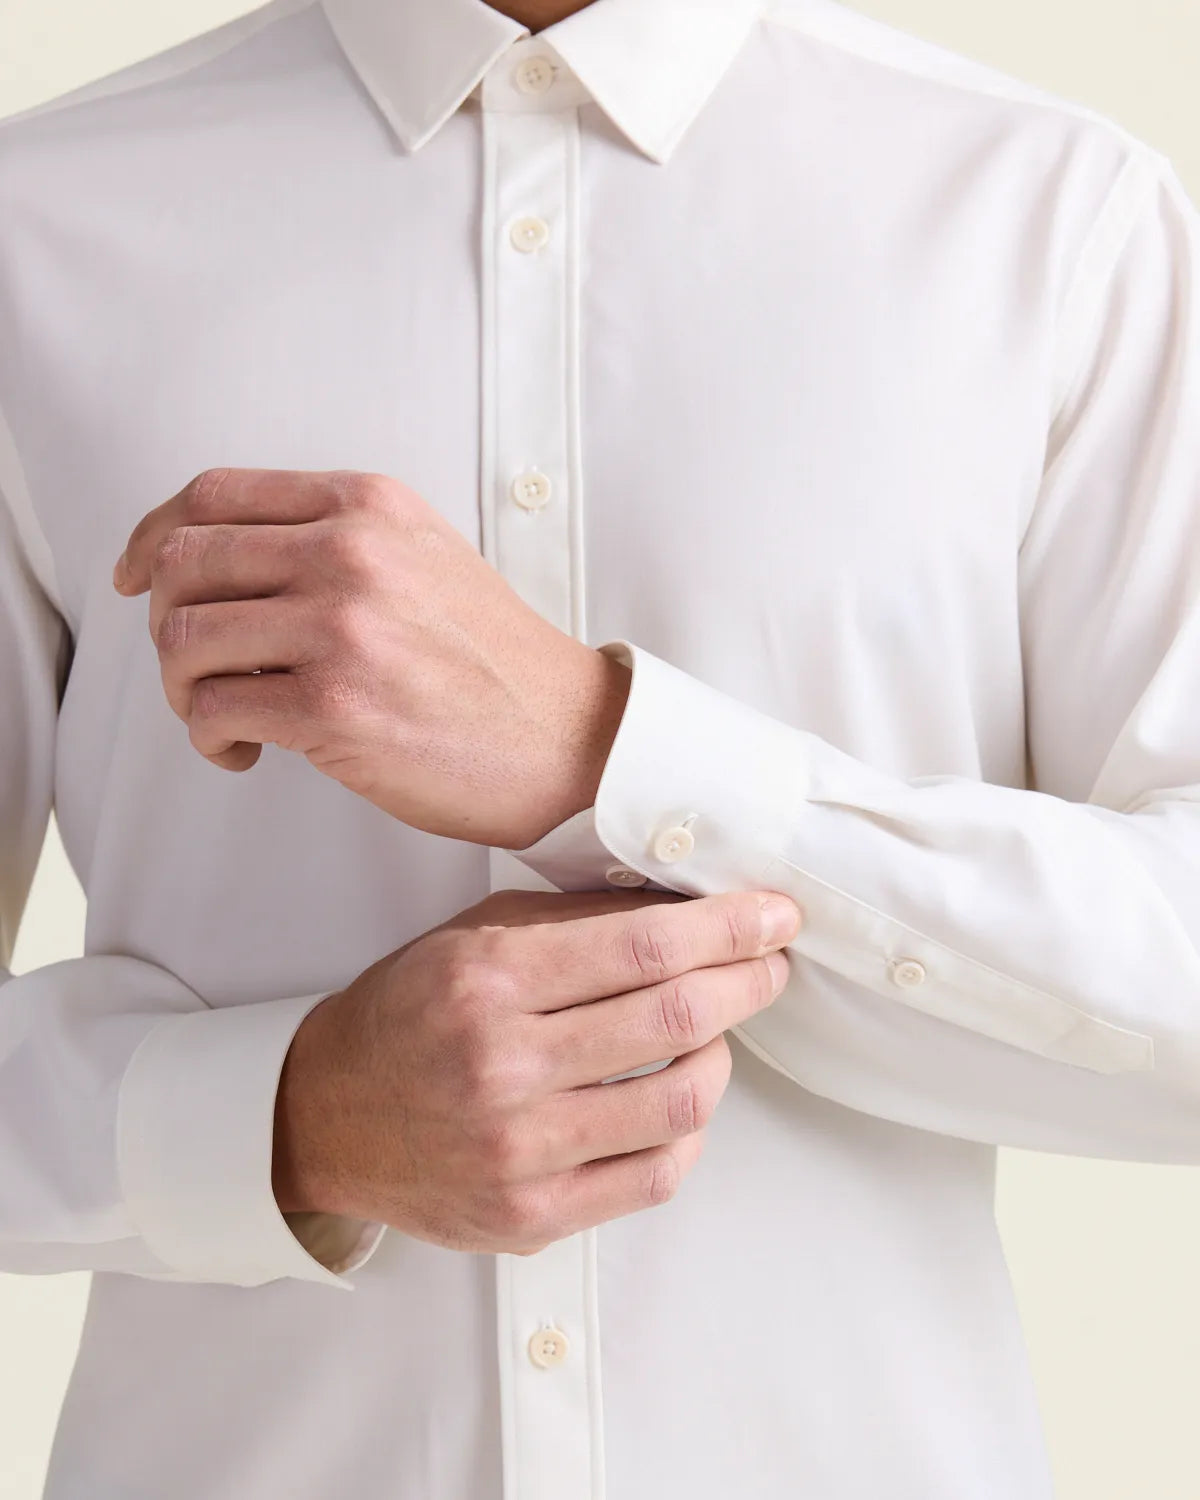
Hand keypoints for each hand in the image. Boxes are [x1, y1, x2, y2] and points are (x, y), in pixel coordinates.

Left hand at [113, 468, 630, 846]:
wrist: (565, 737)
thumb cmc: (495, 661)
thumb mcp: (423, 557)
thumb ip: (335, 539)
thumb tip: (223, 564)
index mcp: (367, 505)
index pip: (213, 494)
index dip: (152, 536)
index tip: (136, 577)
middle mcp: (349, 554)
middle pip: (183, 563)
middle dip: (165, 622)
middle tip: (194, 666)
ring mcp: (341, 629)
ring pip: (183, 638)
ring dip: (182, 688)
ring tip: (221, 715)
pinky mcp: (334, 708)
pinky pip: (214, 709)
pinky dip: (209, 737)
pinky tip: (245, 750)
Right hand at [271, 886, 799, 1252]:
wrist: (329, 1117)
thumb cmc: (408, 1014)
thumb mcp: (475, 937)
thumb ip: (577, 919)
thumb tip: (688, 904)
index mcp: (488, 981)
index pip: (643, 947)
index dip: (727, 928)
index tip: (772, 915)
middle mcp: (502, 1066)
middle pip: (673, 1019)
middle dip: (747, 981)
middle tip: (770, 963)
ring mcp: (519, 1151)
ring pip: (680, 1102)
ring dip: (724, 1055)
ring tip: (719, 1030)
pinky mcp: (531, 1215)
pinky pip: (655, 1175)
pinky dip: (688, 1130)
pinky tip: (681, 1098)